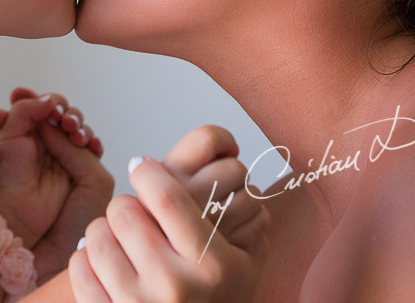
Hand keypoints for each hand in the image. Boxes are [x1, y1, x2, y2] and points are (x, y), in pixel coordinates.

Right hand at [0, 88, 114, 281]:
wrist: (44, 266)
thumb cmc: (73, 231)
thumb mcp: (94, 183)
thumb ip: (76, 147)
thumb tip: (51, 121)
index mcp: (67, 157)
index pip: (62, 118)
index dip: (66, 113)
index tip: (72, 126)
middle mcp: (39, 158)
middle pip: (31, 112)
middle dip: (38, 104)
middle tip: (53, 115)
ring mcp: (12, 166)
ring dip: (2, 117)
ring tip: (6, 120)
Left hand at [69, 138, 268, 301]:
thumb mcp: (247, 265)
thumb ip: (245, 218)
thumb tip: (234, 167)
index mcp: (212, 265)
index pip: (166, 196)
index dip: (148, 172)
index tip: (142, 167)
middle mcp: (175, 286)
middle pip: (124, 211)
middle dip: (126, 205)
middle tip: (133, 213)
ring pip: (97, 236)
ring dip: (104, 230)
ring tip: (118, 239)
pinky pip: (80, 268)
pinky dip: (86, 258)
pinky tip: (104, 262)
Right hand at [158, 126, 268, 253]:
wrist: (156, 276)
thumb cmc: (156, 231)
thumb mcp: (152, 189)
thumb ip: (184, 165)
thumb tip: (233, 148)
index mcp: (165, 177)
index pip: (208, 138)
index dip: (223, 141)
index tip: (224, 150)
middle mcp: (187, 198)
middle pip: (236, 167)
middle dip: (233, 177)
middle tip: (218, 191)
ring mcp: (210, 226)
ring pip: (253, 195)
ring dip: (244, 201)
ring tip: (224, 214)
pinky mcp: (230, 253)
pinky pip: (262, 221)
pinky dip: (254, 225)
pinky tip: (234, 234)